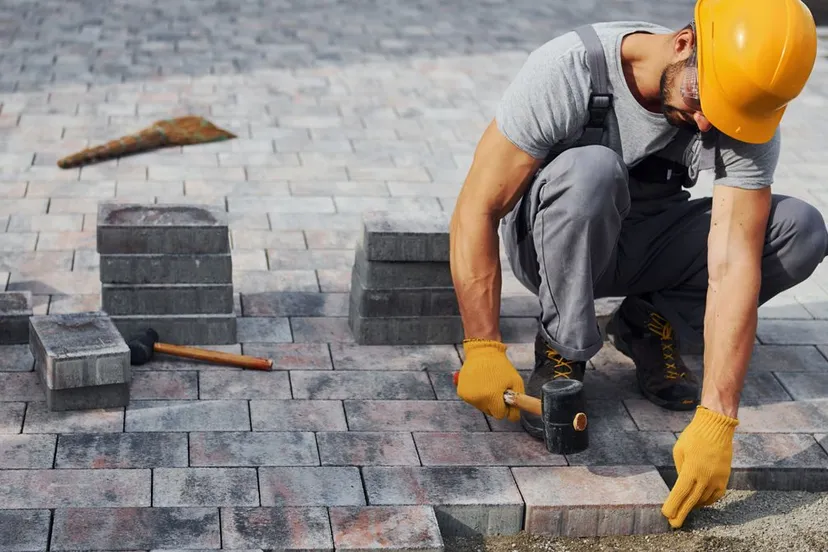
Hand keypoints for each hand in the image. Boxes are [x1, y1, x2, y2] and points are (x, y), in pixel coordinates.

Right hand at [456, 339, 524, 421]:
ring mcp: (468, 396)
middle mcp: (478, 399)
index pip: (500, 415)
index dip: (505, 407)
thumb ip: (517, 401)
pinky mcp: (461, 393)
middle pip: (490, 412)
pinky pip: (473, 400)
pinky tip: (479, 384)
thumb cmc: (501, 366)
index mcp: (492, 397)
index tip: (505, 398)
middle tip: (497, 390)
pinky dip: (476, 395)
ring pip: (481, 407)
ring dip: (486, 399)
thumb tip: (513, 418)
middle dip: (495, 404)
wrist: (482, 352)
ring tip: (488, 384)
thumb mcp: (516, 382)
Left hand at [662, 406, 738, 527]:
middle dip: (681, 513)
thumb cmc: (693, 437)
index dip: (673, 505)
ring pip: (703, 499)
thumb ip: (680, 470)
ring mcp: (717, 478)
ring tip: (684, 511)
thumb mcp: (679, 451)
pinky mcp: (724, 478)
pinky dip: (707, 501)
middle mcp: (705, 477)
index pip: (680, 493)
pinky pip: (715, 495)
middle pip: (691, 501)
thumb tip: (682, 485)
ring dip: (693, 507)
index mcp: (691, 469)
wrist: (716, 428)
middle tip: (674, 524)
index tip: (666, 514)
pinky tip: (699, 503)